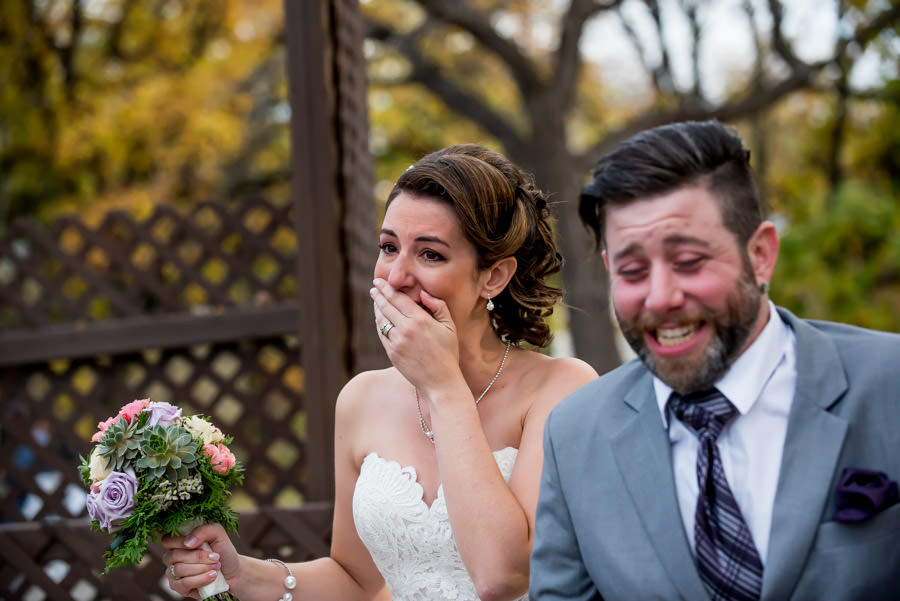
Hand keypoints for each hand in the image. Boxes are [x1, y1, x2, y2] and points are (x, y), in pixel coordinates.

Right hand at [162, 523, 238, 598]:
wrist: (232, 570)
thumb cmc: (222, 550)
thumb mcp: (218, 534)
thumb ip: (203, 530)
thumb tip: (187, 542)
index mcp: (178, 542)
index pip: (167, 540)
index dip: (180, 542)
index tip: (200, 544)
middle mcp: (172, 557)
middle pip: (174, 555)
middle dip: (198, 556)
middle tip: (215, 557)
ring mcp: (173, 573)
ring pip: (179, 569)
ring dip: (202, 568)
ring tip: (216, 566)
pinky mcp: (178, 587)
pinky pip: (184, 583)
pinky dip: (201, 579)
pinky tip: (212, 576)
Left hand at [371, 278, 461, 392]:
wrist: (441, 382)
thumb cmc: (448, 353)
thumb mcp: (449, 326)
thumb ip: (438, 306)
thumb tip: (422, 293)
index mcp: (420, 320)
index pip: (398, 299)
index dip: (387, 289)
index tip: (379, 281)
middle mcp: (406, 329)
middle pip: (386, 306)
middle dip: (378, 294)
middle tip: (374, 286)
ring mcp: (396, 342)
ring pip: (381, 320)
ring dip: (377, 308)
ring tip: (375, 300)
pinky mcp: (392, 353)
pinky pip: (382, 334)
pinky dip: (379, 324)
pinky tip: (380, 318)